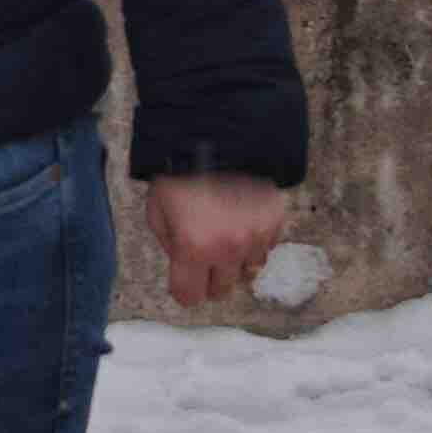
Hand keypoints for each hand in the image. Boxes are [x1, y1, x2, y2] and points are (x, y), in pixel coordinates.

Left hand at [143, 170, 288, 312]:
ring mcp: (255, 236)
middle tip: (204, 253)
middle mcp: (228, 248)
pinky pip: (265, 248)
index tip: (184, 279)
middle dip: (209, 277)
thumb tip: (186, 265)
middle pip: (221, 291)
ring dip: (235, 258)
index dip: (184, 289)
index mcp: (193, 248)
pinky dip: (254, 240)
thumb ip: (170, 246)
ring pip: (247, 272)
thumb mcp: (157, 211)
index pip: (190, 297)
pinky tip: (241, 217)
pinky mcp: (274, 222)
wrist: (217, 136)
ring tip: (224, 230)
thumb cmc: (180, 173)